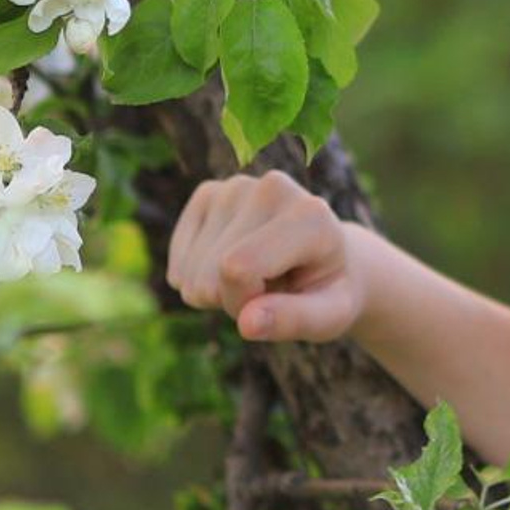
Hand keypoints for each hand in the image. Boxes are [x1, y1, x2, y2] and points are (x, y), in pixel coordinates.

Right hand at [165, 168, 365, 343]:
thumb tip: (248, 322)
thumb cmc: (326, 289)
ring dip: (217, 290)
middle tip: (272, 288)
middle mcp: (272, 188)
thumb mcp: (330, 316)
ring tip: (258, 275)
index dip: (244, 302)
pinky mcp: (209, 193)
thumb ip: (294, 320)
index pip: (237, 268)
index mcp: (310, 215)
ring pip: (190, 272)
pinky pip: (179, 261)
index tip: (278, 300)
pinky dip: (198, 278)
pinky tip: (231, 265)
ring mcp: (236, 186)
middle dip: (233, 298)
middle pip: (210, 273)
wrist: (323, 256)